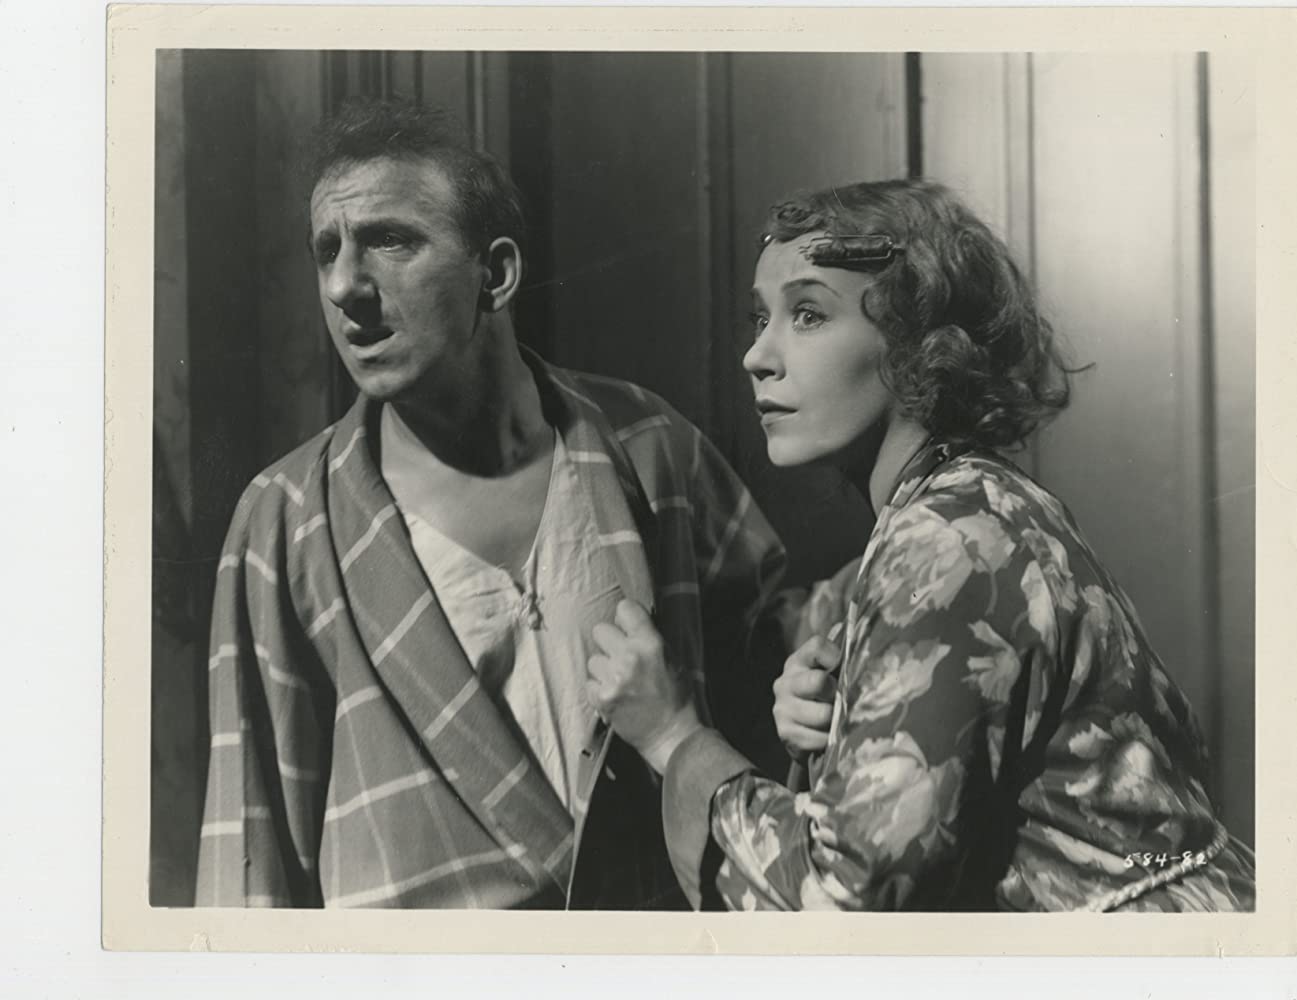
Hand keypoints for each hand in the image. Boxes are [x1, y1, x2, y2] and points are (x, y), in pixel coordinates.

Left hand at [587, 599, 702, 773]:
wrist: (670, 735)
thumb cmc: (676, 697)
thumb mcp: (672, 659)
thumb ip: (649, 639)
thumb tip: (629, 623)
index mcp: (651, 643)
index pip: (624, 608)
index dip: (624, 618)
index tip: (627, 628)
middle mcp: (630, 657)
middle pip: (600, 630)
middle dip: (609, 642)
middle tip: (620, 657)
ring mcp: (614, 678)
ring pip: (593, 659)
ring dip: (603, 669)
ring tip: (619, 681)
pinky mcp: (602, 698)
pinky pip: (589, 682)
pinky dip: (598, 689)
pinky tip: (614, 696)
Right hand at [772, 635, 840, 762]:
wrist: (807, 732)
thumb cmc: (828, 698)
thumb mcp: (834, 675)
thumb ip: (845, 664)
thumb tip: (868, 667)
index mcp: (798, 662)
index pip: (817, 647)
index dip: (836, 657)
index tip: (845, 670)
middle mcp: (785, 683)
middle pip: (819, 682)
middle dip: (837, 694)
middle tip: (844, 702)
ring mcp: (782, 708)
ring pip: (823, 714)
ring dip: (836, 721)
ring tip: (838, 721)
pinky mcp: (786, 733)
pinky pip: (819, 738)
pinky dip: (830, 739)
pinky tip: (829, 735)